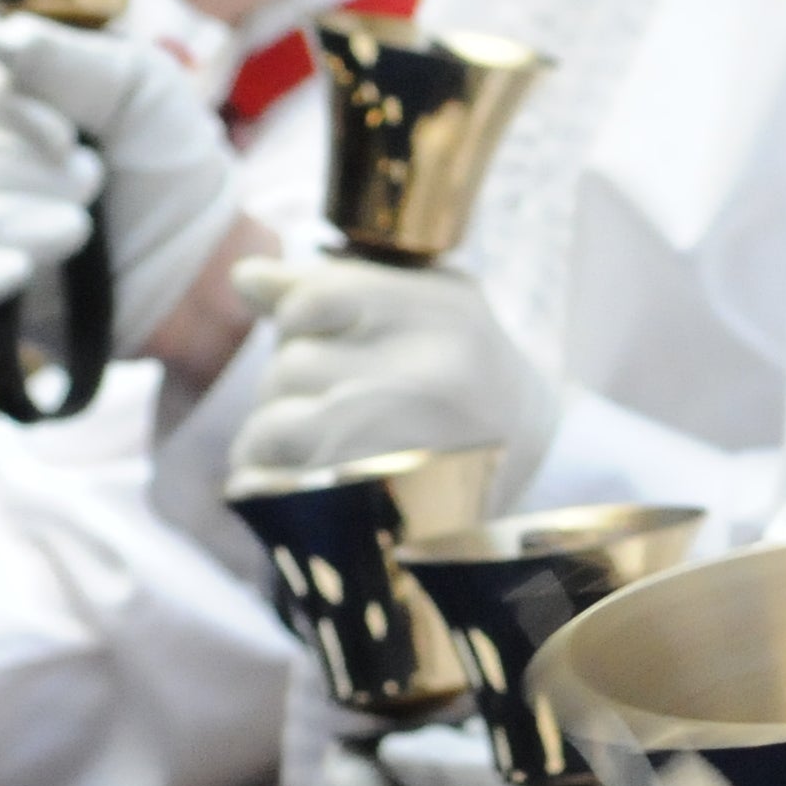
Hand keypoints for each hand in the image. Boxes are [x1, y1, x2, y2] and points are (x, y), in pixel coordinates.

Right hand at [0, 16, 243, 363]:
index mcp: (3, 93)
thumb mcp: (141, 84)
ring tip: (85, 231)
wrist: (203, 248)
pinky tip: (20, 272)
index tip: (69, 138)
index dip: (16, 115)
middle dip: (40, 175)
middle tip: (96, 183)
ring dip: (31, 224)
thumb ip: (68, 58)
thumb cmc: (169, 153)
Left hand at [236, 255, 561, 481]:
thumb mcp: (429, 304)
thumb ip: (338, 283)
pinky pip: (269, 484)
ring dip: (274, 435)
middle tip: (338, 397)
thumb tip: (245, 277)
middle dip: (294, 380)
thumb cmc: (468, 369)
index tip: (317, 331)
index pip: (314, 297)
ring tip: (316, 440)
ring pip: (273, 425)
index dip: (296, 316)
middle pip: (292, 364)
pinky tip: (299, 477)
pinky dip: (267, 481)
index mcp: (438, 316)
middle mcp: (420, 380)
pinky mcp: (364, 508)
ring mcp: (392, 450)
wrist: (540, 460)